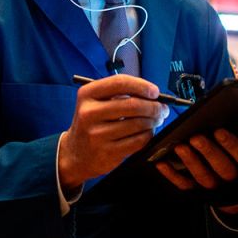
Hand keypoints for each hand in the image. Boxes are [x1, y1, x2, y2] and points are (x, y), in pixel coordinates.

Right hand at [58, 75, 168, 191]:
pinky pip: (138, 141)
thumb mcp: (96, 103)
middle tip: (162, 108)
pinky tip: (147, 132)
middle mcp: (89, 113)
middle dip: (154, 106)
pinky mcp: (107, 152)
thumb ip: (120, 95)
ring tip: (156, 120)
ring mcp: (97, 134)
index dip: (142, 86)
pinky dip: (148, 135)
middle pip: (133, 105)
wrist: (75, 154)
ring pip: (138, 123)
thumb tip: (153, 94)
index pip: (120, 83)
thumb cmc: (92, 123)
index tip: (155, 92)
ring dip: (154, 121)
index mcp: (87, 94)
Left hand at [155, 130, 237, 213]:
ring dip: (190, 162)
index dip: (231, 144)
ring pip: (202, 177)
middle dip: (208, 152)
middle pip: (222, 168)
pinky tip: (161, 162)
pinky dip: (172, 175)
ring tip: (179, 146)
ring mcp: (215, 188)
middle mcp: (233, 181)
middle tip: (195, 137)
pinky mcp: (198, 193)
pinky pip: (184, 185)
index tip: (219, 130)